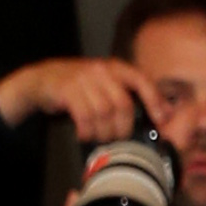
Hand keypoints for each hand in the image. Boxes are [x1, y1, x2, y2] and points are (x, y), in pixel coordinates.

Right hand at [0, 54, 151, 144]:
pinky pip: (85, 116)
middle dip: (123, 128)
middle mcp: (101, 69)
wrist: (43, 80)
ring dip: (103, 132)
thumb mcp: (105, 85)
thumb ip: (127, 96)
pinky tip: (84, 135)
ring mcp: (83, 78)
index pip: (141, 80)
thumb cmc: (81, 88)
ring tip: (98, 137)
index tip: (162, 119)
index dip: (154, 100)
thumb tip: (158, 117)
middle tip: (116, 138)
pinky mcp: (67, 89)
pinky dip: (87, 131)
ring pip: (104, 113)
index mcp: (115, 67)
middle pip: (123, 104)